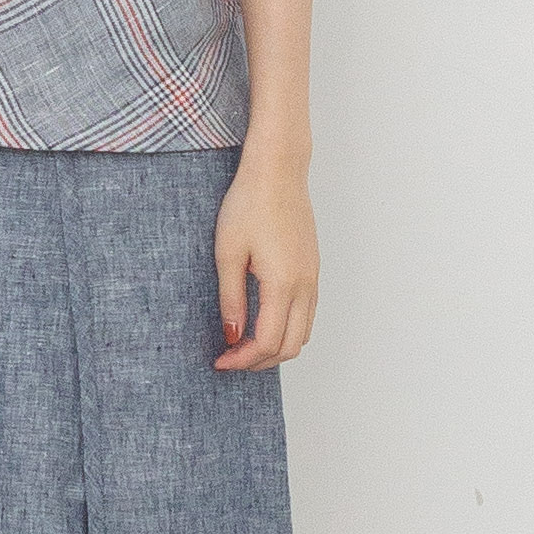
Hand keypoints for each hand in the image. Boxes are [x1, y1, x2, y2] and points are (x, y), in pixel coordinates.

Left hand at [214, 154, 317, 370]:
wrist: (278, 171)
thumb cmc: (249, 204)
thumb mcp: (228, 254)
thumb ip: (231, 299)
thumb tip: (233, 336)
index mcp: (283, 283)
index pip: (268, 342)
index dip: (243, 359)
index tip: (220, 361)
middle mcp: (305, 285)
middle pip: (291, 346)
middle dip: (260, 361)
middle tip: (231, 359)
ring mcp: (313, 277)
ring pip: (303, 333)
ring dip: (276, 347)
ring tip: (244, 344)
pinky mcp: (312, 269)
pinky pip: (307, 314)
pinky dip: (287, 329)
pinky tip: (261, 321)